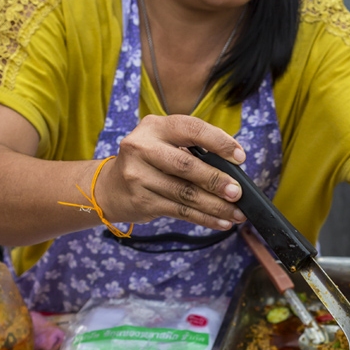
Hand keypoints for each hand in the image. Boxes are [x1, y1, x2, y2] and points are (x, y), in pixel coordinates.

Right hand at [98, 115, 246, 230]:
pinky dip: (204, 218)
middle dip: (217, 180)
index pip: (191, 128)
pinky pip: (180, 211)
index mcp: (154, 127)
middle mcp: (142, 148)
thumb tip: (233, 171)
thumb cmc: (148, 163)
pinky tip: (221, 222)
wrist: (109, 188)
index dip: (219, 142)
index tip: (240, 157)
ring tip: (236, 214)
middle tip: (238, 193)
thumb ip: (192, 150)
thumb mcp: (163, 144)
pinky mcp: (141, 201)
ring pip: (185, 193)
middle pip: (187, 166)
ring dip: (215, 206)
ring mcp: (138, 176)